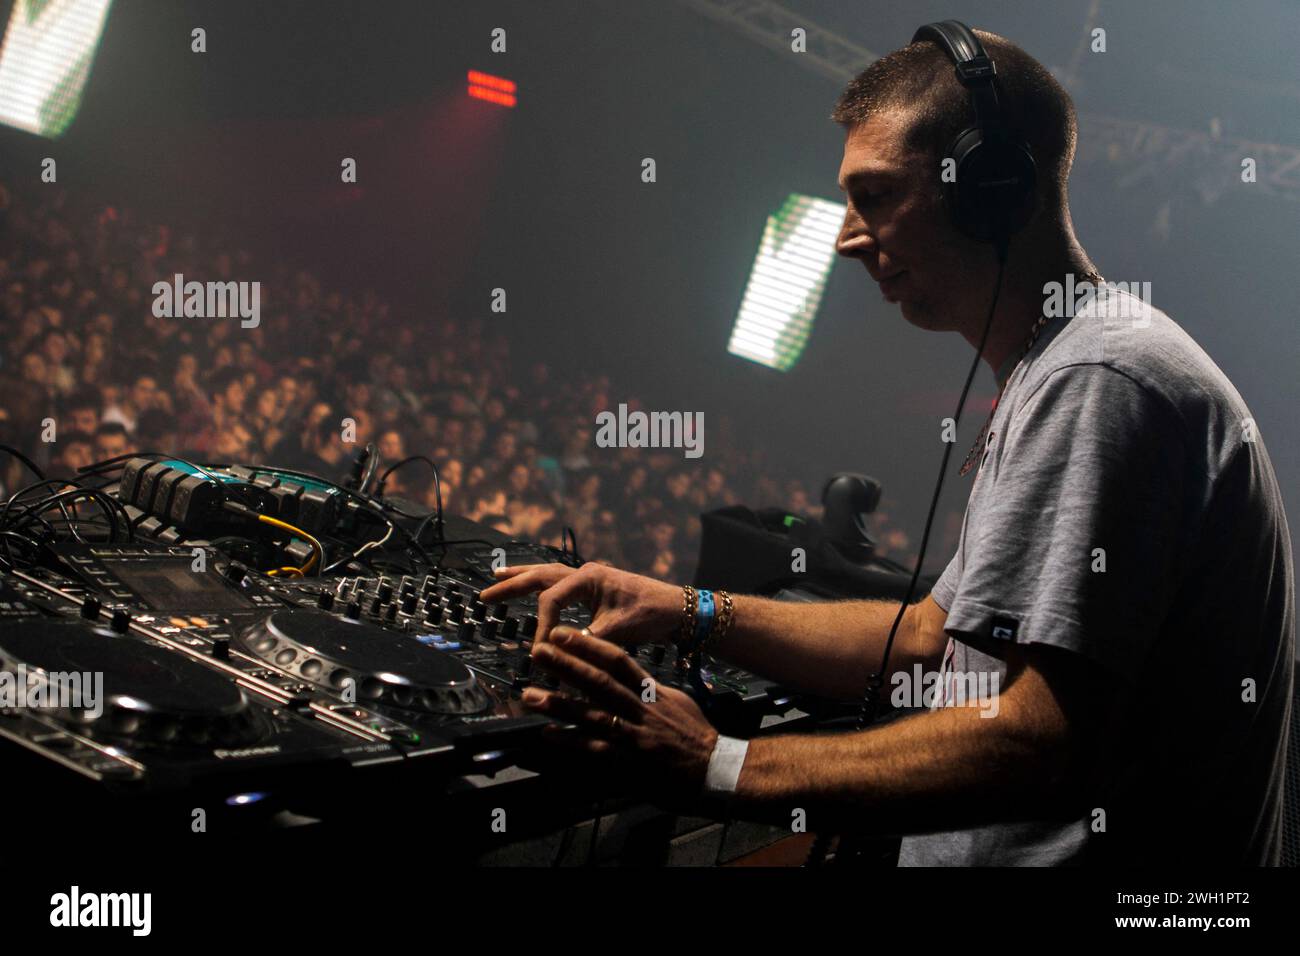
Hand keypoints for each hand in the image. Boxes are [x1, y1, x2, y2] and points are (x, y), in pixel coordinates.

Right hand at [479, 562, 680, 645]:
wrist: (676, 609)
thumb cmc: (651, 616)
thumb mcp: (618, 632)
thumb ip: (585, 643)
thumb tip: (557, 658)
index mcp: (588, 578)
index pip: (550, 602)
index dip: (540, 628)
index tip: (539, 654)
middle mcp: (585, 573)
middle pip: (539, 576)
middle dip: (511, 584)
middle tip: (485, 594)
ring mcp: (589, 579)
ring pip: (547, 575)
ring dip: (522, 578)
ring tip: (497, 577)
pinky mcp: (594, 589)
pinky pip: (559, 585)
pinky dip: (540, 587)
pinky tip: (531, 590)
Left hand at [521, 626, 717, 803]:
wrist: (715, 767)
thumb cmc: (695, 734)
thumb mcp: (675, 701)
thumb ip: (649, 688)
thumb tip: (630, 675)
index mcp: (651, 691)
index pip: (618, 660)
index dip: (589, 645)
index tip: (565, 633)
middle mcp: (640, 708)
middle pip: (599, 682)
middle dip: (567, 665)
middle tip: (540, 651)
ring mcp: (633, 734)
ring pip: (592, 714)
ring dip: (558, 703)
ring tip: (530, 694)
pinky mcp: (629, 761)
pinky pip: (594, 749)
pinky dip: (569, 742)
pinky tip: (547, 735)